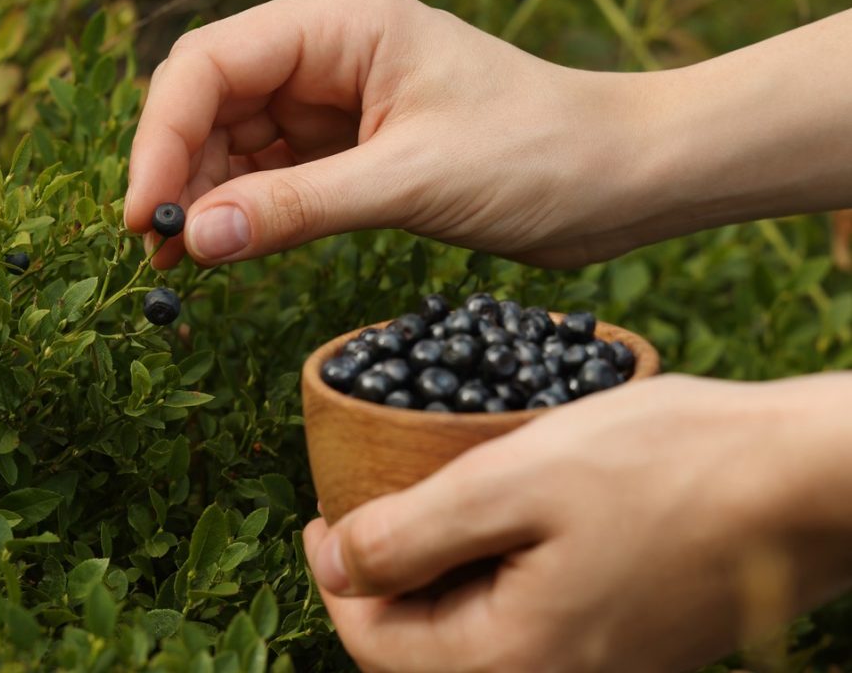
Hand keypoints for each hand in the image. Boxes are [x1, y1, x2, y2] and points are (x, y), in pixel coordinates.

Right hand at [124, 0, 644, 268]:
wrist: (619, 179)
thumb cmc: (538, 155)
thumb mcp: (410, 181)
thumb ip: (297, 209)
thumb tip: (194, 239)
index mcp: (339, 22)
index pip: (211, 64)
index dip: (162, 137)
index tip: (143, 215)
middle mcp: (328, 50)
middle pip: (212, 102)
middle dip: (178, 172)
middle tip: (157, 252)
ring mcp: (337, 100)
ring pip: (237, 143)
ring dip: (205, 199)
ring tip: (181, 264)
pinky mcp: (353, 148)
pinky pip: (276, 177)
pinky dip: (247, 215)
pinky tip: (224, 252)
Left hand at [302, 374, 851, 672]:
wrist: (801, 480)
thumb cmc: (662, 466)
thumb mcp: (510, 481)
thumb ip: (410, 534)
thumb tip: (335, 566)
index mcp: (511, 660)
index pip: (377, 642)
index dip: (333, 577)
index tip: (319, 517)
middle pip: (424, 649)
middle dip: (381, 584)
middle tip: (362, 512)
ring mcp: (598, 668)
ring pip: (476, 638)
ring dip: (435, 581)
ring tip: (419, 514)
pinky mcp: (631, 643)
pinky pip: (531, 626)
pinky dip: (492, 581)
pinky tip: (497, 527)